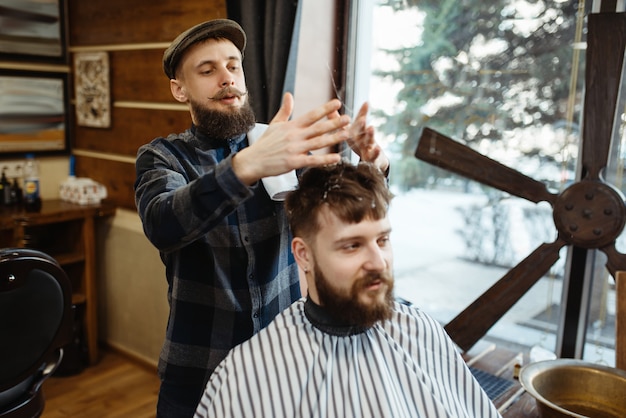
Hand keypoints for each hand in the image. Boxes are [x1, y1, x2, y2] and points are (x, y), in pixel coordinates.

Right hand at [233, 92, 350, 184]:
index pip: (311, 115)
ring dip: (333, 138)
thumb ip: (285, 110)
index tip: (337, 103)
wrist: (253, 161)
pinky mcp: (293, 162)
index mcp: (291, 126)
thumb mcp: (274, 124)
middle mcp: (294, 136)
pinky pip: (312, 161)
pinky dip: (325, 160)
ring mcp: (294, 149)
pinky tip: (336, 158)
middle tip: (348, 119)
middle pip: (318, 128)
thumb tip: (289, 94)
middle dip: (334, 122)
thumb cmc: (265, 143)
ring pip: (318, 143)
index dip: (325, 109)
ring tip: (346, 134)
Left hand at [346, 102, 388, 172]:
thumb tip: (329, 110)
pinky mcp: (372, 158)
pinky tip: (377, 149)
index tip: (367, 102)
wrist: (373, 159)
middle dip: (362, 123)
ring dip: (371, 134)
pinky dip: (376, 152)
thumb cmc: (358, 143)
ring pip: (370, 140)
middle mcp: (364, 136)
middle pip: (363, 129)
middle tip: (362, 117)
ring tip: (371, 128)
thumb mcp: (349, 133)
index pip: (360, 119)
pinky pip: (374, 155)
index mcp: (358, 131)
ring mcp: (370, 146)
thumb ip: (340, 123)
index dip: (363, 112)